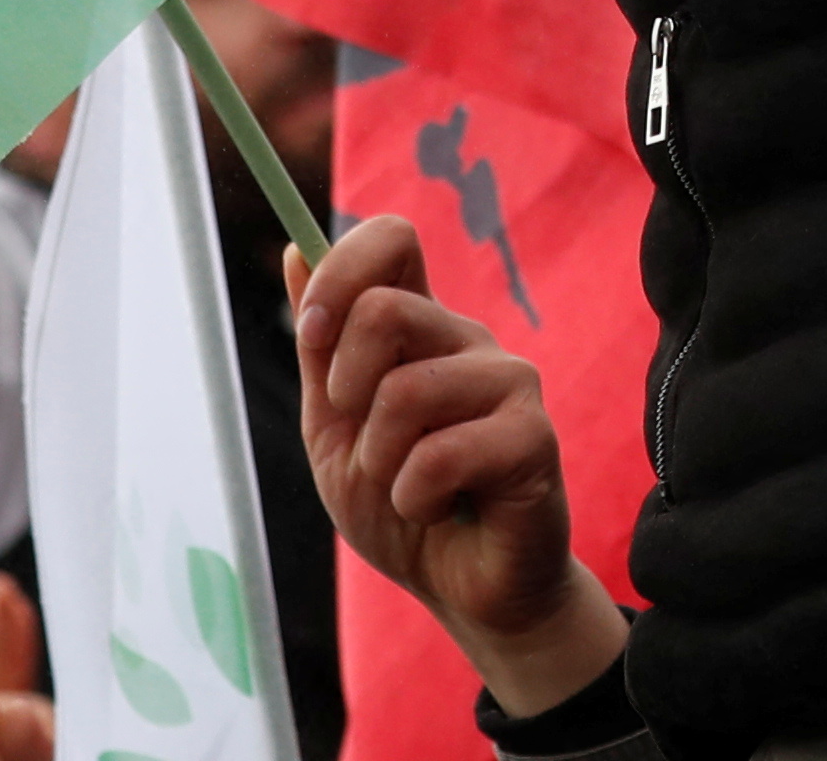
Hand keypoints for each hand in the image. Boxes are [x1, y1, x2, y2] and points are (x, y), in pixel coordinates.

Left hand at [288, 217, 634, 712]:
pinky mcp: (532, 435)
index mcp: (420, 326)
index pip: (392, 238)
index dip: (340, 271)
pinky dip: (415, 497)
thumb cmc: (403, 507)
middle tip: (367, 445)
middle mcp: (467, 340)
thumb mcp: (335, 431)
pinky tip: (440, 510)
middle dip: (345, 391)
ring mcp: (508, 381)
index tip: (312, 335)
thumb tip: (293, 249)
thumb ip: (320, 348)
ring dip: (381, 462)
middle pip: (383, 309)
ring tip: (409, 489)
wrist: (461, 589)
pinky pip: (441, 454)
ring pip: (406, 390)